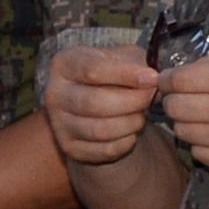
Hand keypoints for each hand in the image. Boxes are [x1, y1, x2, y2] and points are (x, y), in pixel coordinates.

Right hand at [45, 44, 162, 166]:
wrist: (97, 101)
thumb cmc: (113, 75)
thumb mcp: (122, 58)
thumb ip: (138, 64)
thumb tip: (153, 80)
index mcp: (64, 64)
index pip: (92, 69)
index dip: (126, 74)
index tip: (153, 78)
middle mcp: (54, 93)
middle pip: (94, 102)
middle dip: (132, 102)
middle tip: (150, 98)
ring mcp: (59, 122)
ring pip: (99, 130)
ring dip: (130, 123)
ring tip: (142, 115)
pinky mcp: (69, 146)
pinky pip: (103, 150)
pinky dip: (125, 143)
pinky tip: (132, 132)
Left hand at [156, 53, 208, 175]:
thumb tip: (185, 75)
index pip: (179, 80)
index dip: (168, 78)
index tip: (171, 79)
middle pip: (175, 107)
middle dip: (174, 100)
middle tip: (185, 98)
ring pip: (183, 132)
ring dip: (187, 123)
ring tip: (201, 117)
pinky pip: (199, 154)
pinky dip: (201, 144)